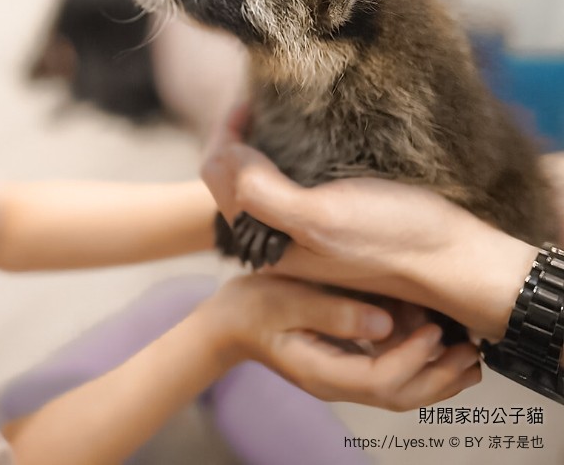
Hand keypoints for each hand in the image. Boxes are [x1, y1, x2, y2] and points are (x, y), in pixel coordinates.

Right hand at [196, 274, 480, 409]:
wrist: (228, 322)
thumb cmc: (251, 306)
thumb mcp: (285, 300)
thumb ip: (332, 312)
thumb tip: (384, 324)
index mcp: (320, 371)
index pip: (378, 380)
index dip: (412, 359)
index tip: (433, 330)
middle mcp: (336, 383)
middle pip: (398, 396)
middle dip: (439, 377)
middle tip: (470, 350)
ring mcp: (342, 377)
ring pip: (400, 392)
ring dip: (438, 377)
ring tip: (469, 355)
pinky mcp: (347, 364)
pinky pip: (392, 377)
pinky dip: (421, 367)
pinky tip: (438, 348)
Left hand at [200, 120, 537, 339]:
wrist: (451, 260)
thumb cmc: (391, 237)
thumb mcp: (322, 218)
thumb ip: (265, 197)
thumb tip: (229, 158)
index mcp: (264, 243)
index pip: (217, 177)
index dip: (225, 136)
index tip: (247, 102)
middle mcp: (274, 242)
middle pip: (228, 182)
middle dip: (232, 141)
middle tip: (252, 103)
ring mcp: (298, 235)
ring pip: (252, 185)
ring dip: (250, 151)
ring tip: (266, 117)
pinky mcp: (323, 226)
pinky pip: (281, 190)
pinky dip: (275, 162)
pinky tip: (294, 144)